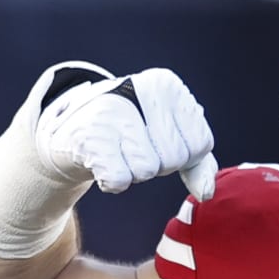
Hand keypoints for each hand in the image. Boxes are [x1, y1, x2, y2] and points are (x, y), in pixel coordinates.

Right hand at [31, 62, 218, 199]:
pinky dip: (112, 181)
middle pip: (174, 158)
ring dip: (133, 172)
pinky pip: (120, 180)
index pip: (200, 144)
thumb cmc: (131, 133)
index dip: (182, 156)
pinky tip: (101, 161)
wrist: (72, 129)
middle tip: (132, 145)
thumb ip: (199, 163)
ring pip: (148, 170)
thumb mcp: (171, 137)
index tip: (156, 139)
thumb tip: (206, 193)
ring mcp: (112, 110)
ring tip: (117, 150)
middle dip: (157, 163)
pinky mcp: (88, 136)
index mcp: (167, 86)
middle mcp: (141, 89)